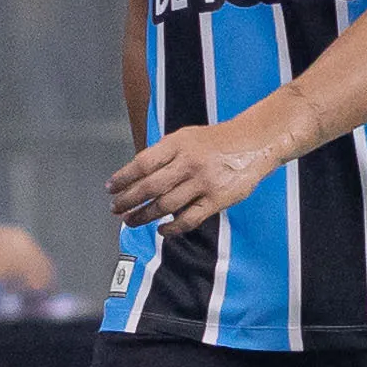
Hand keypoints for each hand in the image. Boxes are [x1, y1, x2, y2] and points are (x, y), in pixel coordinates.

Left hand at [107, 96, 305, 233]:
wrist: (255, 142)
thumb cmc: (216, 141)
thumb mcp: (186, 137)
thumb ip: (163, 154)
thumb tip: (135, 175)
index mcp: (178, 144)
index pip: (142, 163)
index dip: (123, 178)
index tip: (111, 188)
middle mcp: (188, 162)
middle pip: (149, 186)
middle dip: (128, 200)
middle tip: (115, 209)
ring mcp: (203, 182)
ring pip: (165, 205)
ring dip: (144, 216)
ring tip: (131, 221)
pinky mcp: (217, 199)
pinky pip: (188, 219)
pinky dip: (171, 228)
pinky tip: (161, 229)